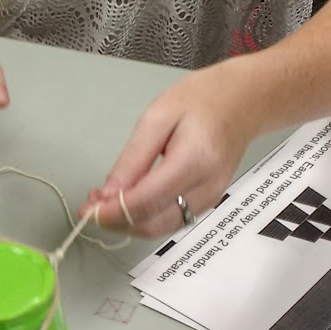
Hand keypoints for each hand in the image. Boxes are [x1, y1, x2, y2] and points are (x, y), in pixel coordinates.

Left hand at [81, 65, 256, 237]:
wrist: (243, 102)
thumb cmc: (200, 101)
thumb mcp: (156, 118)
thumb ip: (132, 159)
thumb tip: (108, 195)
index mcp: (194, 161)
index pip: (147, 202)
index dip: (113, 212)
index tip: (87, 209)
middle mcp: (205, 188)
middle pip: (153, 225)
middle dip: (116, 222)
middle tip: (89, 207)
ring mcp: (210, 199)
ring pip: (160, 229)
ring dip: (127, 222)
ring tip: (103, 202)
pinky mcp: (207, 202)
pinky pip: (170, 220)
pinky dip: (144, 217)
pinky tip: (127, 201)